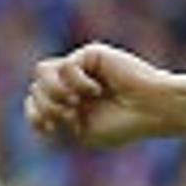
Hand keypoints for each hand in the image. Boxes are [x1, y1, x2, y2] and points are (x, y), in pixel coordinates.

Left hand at [24, 42, 185, 150]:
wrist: (153, 110)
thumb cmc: (124, 124)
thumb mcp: (83, 131)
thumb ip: (57, 120)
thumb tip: (31, 100)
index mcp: (68, 102)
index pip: (33, 102)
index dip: (33, 115)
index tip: (50, 129)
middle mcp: (71, 83)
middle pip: (34, 88)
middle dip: (45, 106)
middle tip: (68, 115)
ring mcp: (80, 67)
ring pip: (41, 71)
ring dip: (52, 92)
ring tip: (73, 102)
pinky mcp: (91, 54)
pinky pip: (66, 65)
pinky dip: (76, 83)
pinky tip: (96, 90)